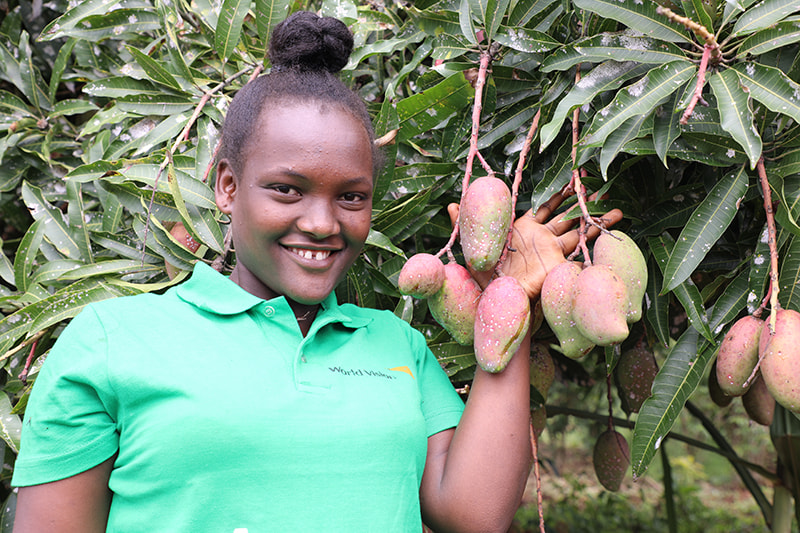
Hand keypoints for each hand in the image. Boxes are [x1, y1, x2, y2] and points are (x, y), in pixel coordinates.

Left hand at [448, 190, 622, 300]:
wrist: (499, 301)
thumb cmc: (483, 277)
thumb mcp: (472, 249)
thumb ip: (464, 225)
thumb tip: (450, 204)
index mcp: (523, 229)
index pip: (545, 206)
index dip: (560, 193)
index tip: (575, 178)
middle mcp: (540, 238)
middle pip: (567, 215)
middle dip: (584, 201)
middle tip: (601, 185)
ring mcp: (552, 252)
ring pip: (578, 230)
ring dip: (596, 219)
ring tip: (617, 208)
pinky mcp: (558, 265)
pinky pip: (579, 250)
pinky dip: (595, 240)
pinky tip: (612, 230)